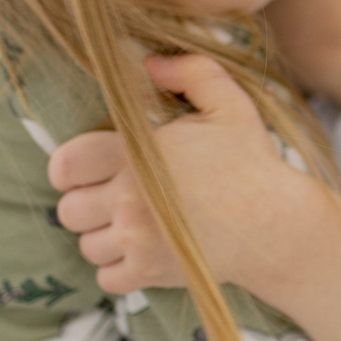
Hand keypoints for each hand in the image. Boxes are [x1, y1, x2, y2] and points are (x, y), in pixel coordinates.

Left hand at [48, 53, 327, 295]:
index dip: (70, 167)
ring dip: (102, 237)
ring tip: (132, 224)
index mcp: (134, 155)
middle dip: (87, 203)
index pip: (64, 165)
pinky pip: (106, 277)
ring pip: (85, 245)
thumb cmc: (251, 162)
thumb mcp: (228, 104)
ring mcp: (136, 240)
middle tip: (116, 196)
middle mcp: (126, 200)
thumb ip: (189, 73)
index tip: (90, 168)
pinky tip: (141, 251)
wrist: (276, 226)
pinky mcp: (149, 273)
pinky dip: (118, 268)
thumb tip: (149, 62)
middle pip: (68, 210)